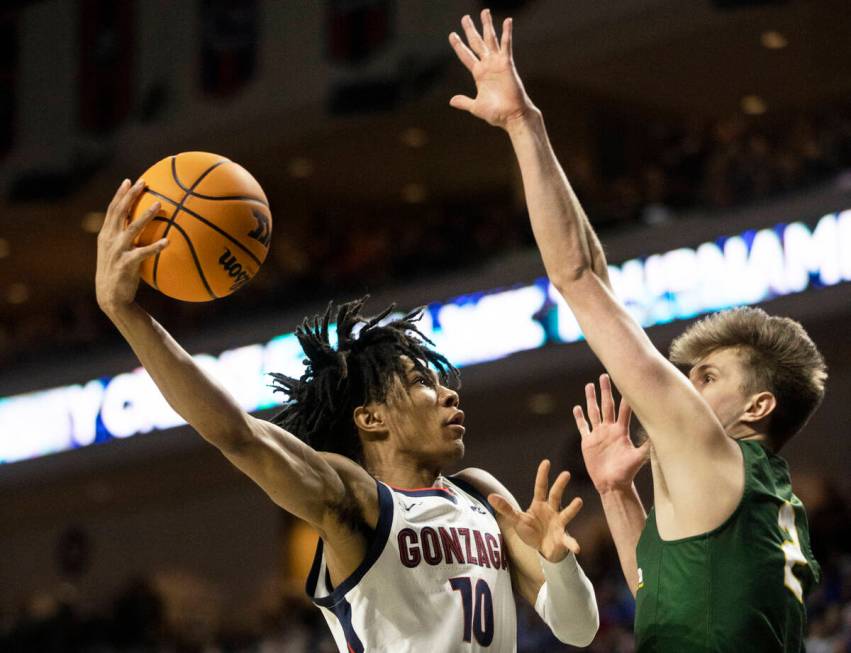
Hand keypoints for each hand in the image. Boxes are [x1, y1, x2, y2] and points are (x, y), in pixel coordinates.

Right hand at [95, 179, 167, 314]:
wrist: (110, 297)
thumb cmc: (118, 273)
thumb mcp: (117, 253)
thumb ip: (126, 239)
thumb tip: (143, 227)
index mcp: (106, 235)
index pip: (112, 210)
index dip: (120, 194)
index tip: (129, 180)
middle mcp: (109, 240)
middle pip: (119, 212)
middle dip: (130, 196)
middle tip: (143, 182)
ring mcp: (117, 251)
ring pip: (132, 228)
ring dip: (145, 215)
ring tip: (159, 204)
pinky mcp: (126, 264)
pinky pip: (143, 252)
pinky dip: (156, 246)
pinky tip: (168, 241)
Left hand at [448, 9, 535, 128]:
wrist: (512, 116)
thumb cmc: (496, 114)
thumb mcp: (476, 107)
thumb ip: (464, 101)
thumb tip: (451, 101)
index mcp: (479, 74)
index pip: (466, 56)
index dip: (459, 45)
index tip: (452, 35)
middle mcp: (487, 66)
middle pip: (477, 43)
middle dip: (470, 30)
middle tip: (464, 18)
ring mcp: (497, 63)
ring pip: (491, 40)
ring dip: (487, 26)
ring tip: (484, 12)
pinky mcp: (507, 64)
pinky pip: (506, 45)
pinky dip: (507, 33)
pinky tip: (507, 21)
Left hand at [488, 459, 582, 561]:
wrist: (543, 549)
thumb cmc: (531, 531)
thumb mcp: (517, 519)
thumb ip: (506, 508)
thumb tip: (490, 496)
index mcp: (539, 504)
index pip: (541, 486)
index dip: (542, 475)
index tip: (546, 462)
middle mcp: (551, 510)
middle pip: (556, 495)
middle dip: (560, 485)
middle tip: (566, 473)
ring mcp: (559, 523)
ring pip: (566, 513)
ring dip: (572, 508)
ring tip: (579, 501)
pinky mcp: (562, 538)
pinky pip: (568, 541)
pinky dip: (572, 544)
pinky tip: (577, 548)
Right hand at [574, 374, 648, 494]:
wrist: (612, 485)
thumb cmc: (627, 473)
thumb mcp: (638, 459)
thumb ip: (646, 447)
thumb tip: (658, 437)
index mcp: (621, 431)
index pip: (623, 410)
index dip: (625, 397)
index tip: (627, 382)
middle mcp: (610, 430)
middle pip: (607, 406)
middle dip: (605, 391)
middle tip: (605, 375)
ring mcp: (598, 435)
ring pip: (593, 412)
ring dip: (591, 399)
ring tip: (589, 385)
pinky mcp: (588, 442)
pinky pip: (583, 427)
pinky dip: (579, 418)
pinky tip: (576, 408)